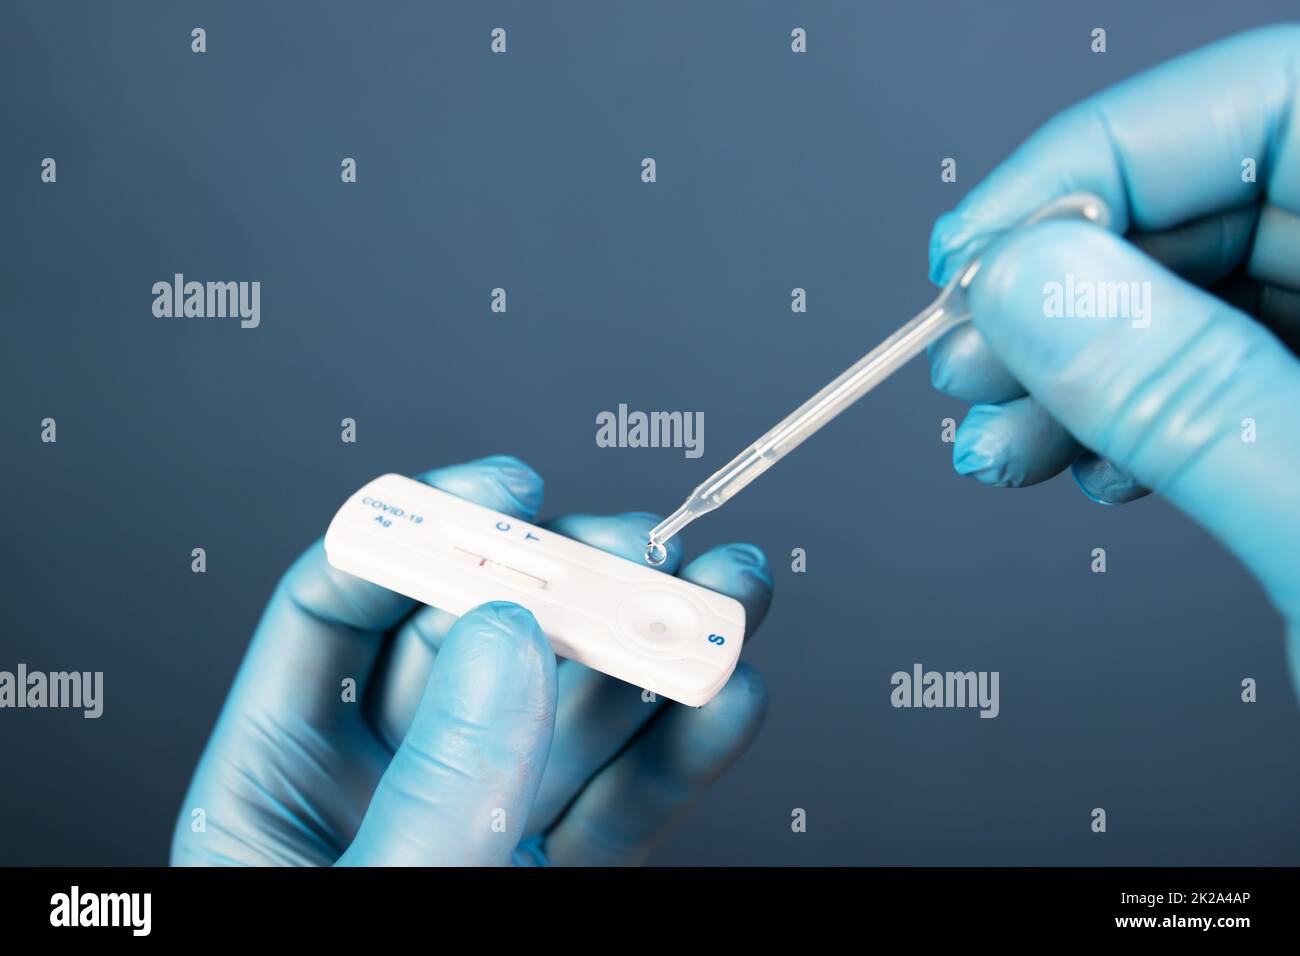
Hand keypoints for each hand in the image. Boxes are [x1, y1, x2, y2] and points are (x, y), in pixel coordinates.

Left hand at [170, 455, 772, 864]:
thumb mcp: (372, 914)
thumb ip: (437, 786)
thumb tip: (499, 633)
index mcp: (275, 789)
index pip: (338, 614)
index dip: (422, 534)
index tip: (510, 496)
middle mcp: (379, 794)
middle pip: (477, 643)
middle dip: (572, 583)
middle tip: (651, 542)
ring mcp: (478, 835)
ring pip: (572, 715)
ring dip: (656, 649)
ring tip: (733, 591)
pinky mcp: (553, 882)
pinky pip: (624, 805)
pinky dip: (685, 749)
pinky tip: (731, 695)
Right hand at [925, 25, 1299, 687]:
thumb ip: (1192, 397)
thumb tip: (1029, 285)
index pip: (1280, 102)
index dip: (1097, 160)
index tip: (977, 253)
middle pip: (1231, 196)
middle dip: (1069, 285)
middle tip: (971, 364)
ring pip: (1218, 292)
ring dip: (1083, 364)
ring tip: (1003, 440)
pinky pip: (1237, 372)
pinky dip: (1139, 416)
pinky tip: (1088, 462)